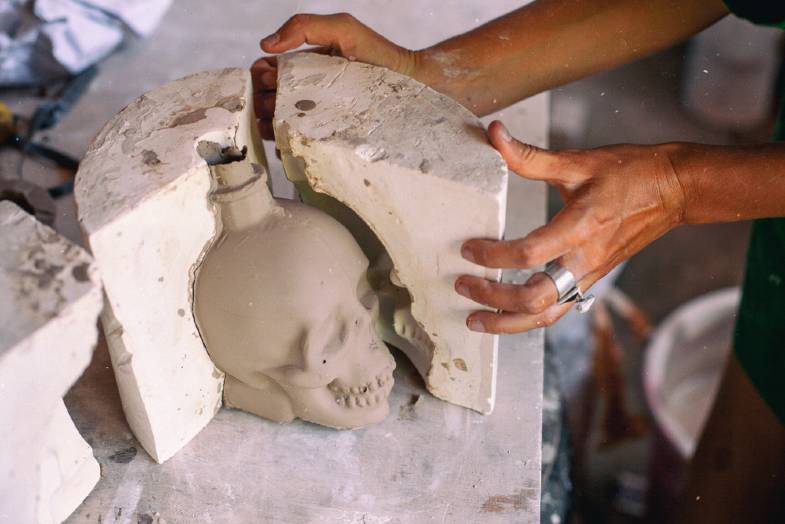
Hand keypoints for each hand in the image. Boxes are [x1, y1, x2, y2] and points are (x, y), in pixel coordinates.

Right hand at [252, 13, 416, 138]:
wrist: (409, 86)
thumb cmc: (377, 56)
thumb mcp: (342, 29)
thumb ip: (304, 26)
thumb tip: (266, 44)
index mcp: (299, 67)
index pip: (262, 74)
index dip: (260, 77)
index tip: (274, 80)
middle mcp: (301, 93)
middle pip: (262, 101)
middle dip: (263, 102)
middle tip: (281, 103)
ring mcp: (310, 118)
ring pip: (272, 125)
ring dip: (268, 125)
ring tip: (284, 123)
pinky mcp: (322, 140)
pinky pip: (293, 147)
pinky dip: (284, 145)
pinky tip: (293, 141)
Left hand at [455, 121, 686, 333]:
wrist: (674, 190)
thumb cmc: (630, 173)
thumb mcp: (578, 160)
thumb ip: (531, 156)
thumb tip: (495, 135)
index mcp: (582, 227)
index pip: (530, 254)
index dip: (493, 256)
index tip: (468, 249)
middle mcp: (586, 259)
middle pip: (535, 299)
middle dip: (493, 298)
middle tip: (463, 285)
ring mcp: (591, 275)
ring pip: (547, 315)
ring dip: (507, 322)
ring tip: (476, 319)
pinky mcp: (592, 280)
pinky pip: (558, 310)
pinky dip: (528, 318)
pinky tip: (507, 314)